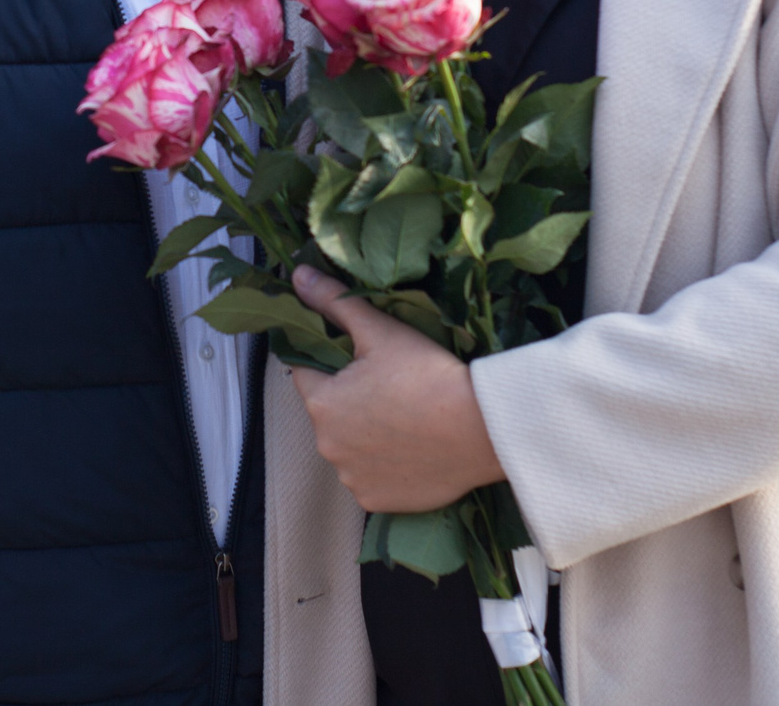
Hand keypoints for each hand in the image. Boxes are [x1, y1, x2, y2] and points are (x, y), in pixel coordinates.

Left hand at [287, 265, 505, 511]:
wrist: (481, 430)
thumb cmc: (428, 375)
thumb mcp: (379, 330)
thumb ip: (334, 301)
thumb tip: (298, 276)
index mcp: (322, 403)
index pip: (306, 372)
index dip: (331, 360)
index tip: (361, 359)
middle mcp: (327, 446)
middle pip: (329, 412)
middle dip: (349, 399)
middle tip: (390, 386)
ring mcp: (352, 478)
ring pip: (349, 447)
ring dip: (365, 435)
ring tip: (405, 418)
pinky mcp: (377, 502)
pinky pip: (370, 477)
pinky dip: (383, 465)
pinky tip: (410, 449)